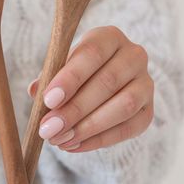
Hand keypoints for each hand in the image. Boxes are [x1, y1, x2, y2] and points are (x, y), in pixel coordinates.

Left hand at [28, 26, 154, 152]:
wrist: (106, 87)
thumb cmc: (78, 74)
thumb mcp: (61, 68)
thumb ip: (49, 78)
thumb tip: (36, 90)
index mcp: (110, 37)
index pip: (92, 53)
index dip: (70, 77)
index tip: (48, 100)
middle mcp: (134, 56)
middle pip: (108, 82)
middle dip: (75, 109)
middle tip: (49, 128)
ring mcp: (146, 84)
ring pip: (123, 106)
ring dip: (88, 127)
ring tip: (61, 140)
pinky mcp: (148, 111)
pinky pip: (128, 128)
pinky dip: (99, 140)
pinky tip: (75, 145)